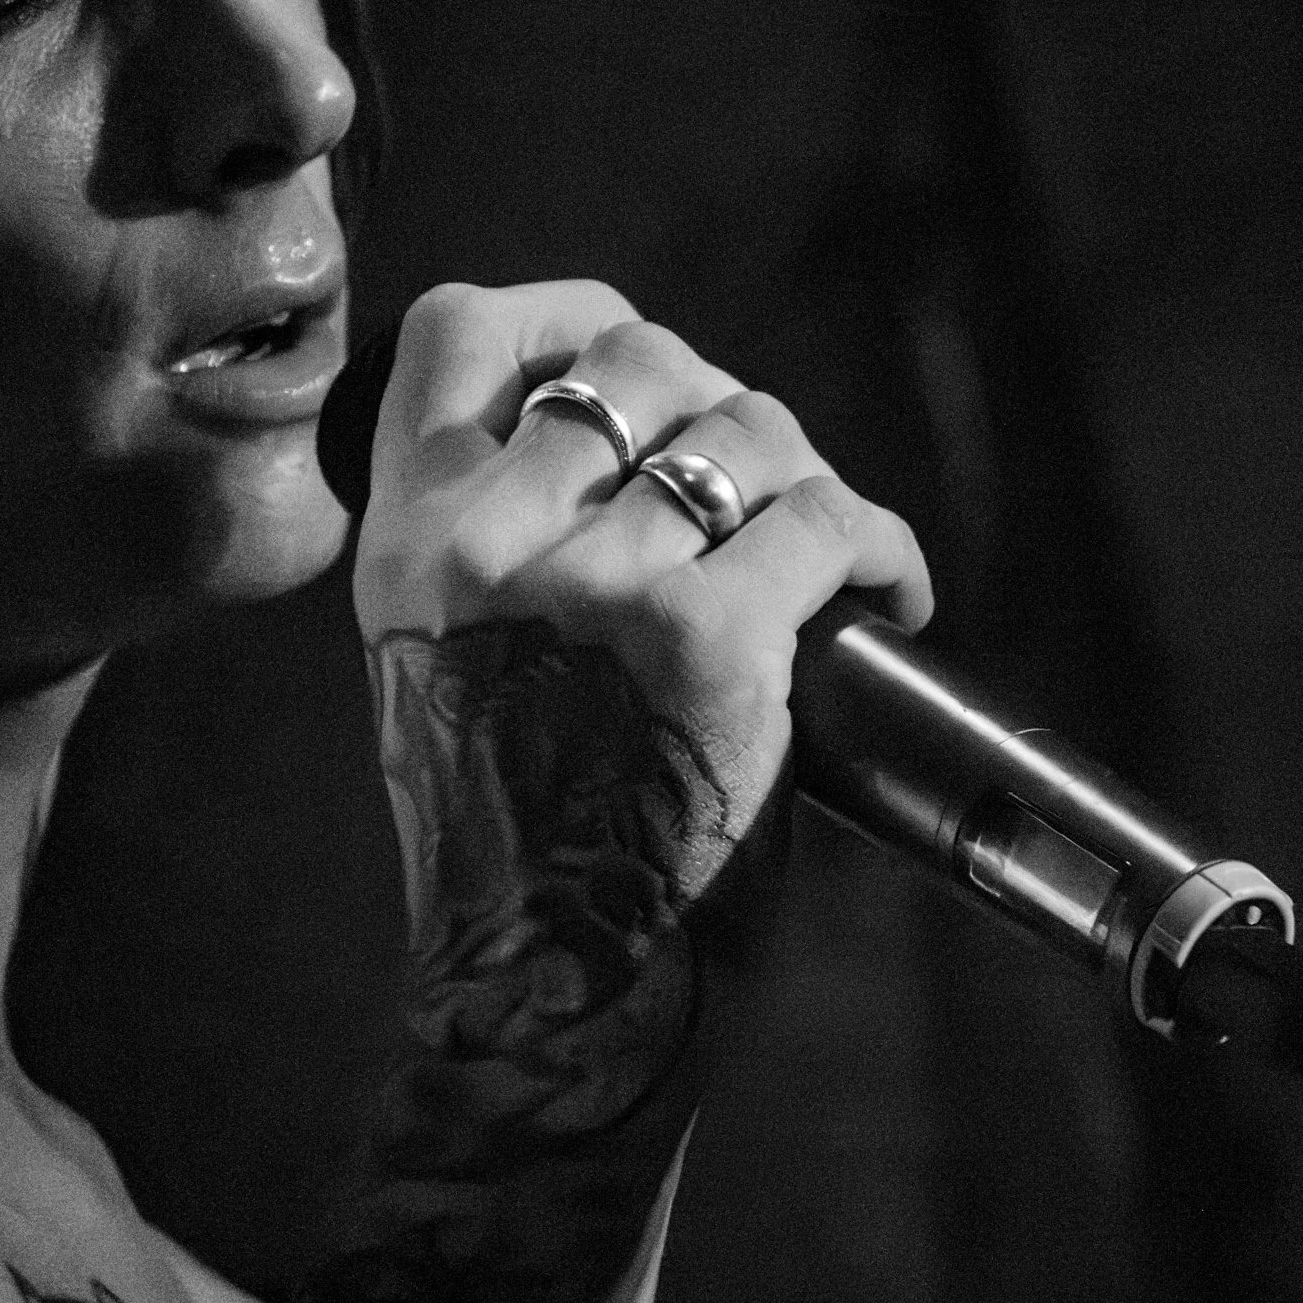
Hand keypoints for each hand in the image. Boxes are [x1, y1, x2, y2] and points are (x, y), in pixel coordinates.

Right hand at [354, 279, 931, 874]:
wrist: (536, 984)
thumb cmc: (505, 828)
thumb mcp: (436, 652)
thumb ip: (492, 533)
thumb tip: (628, 433)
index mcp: (410, 536)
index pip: (464, 330)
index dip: (563, 318)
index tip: (622, 364)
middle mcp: (491, 538)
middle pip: (642, 358)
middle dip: (720, 398)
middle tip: (755, 479)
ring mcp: (603, 582)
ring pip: (751, 427)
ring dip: (808, 475)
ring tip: (822, 544)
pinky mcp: (712, 639)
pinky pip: (828, 521)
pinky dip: (881, 548)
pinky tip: (892, 595)